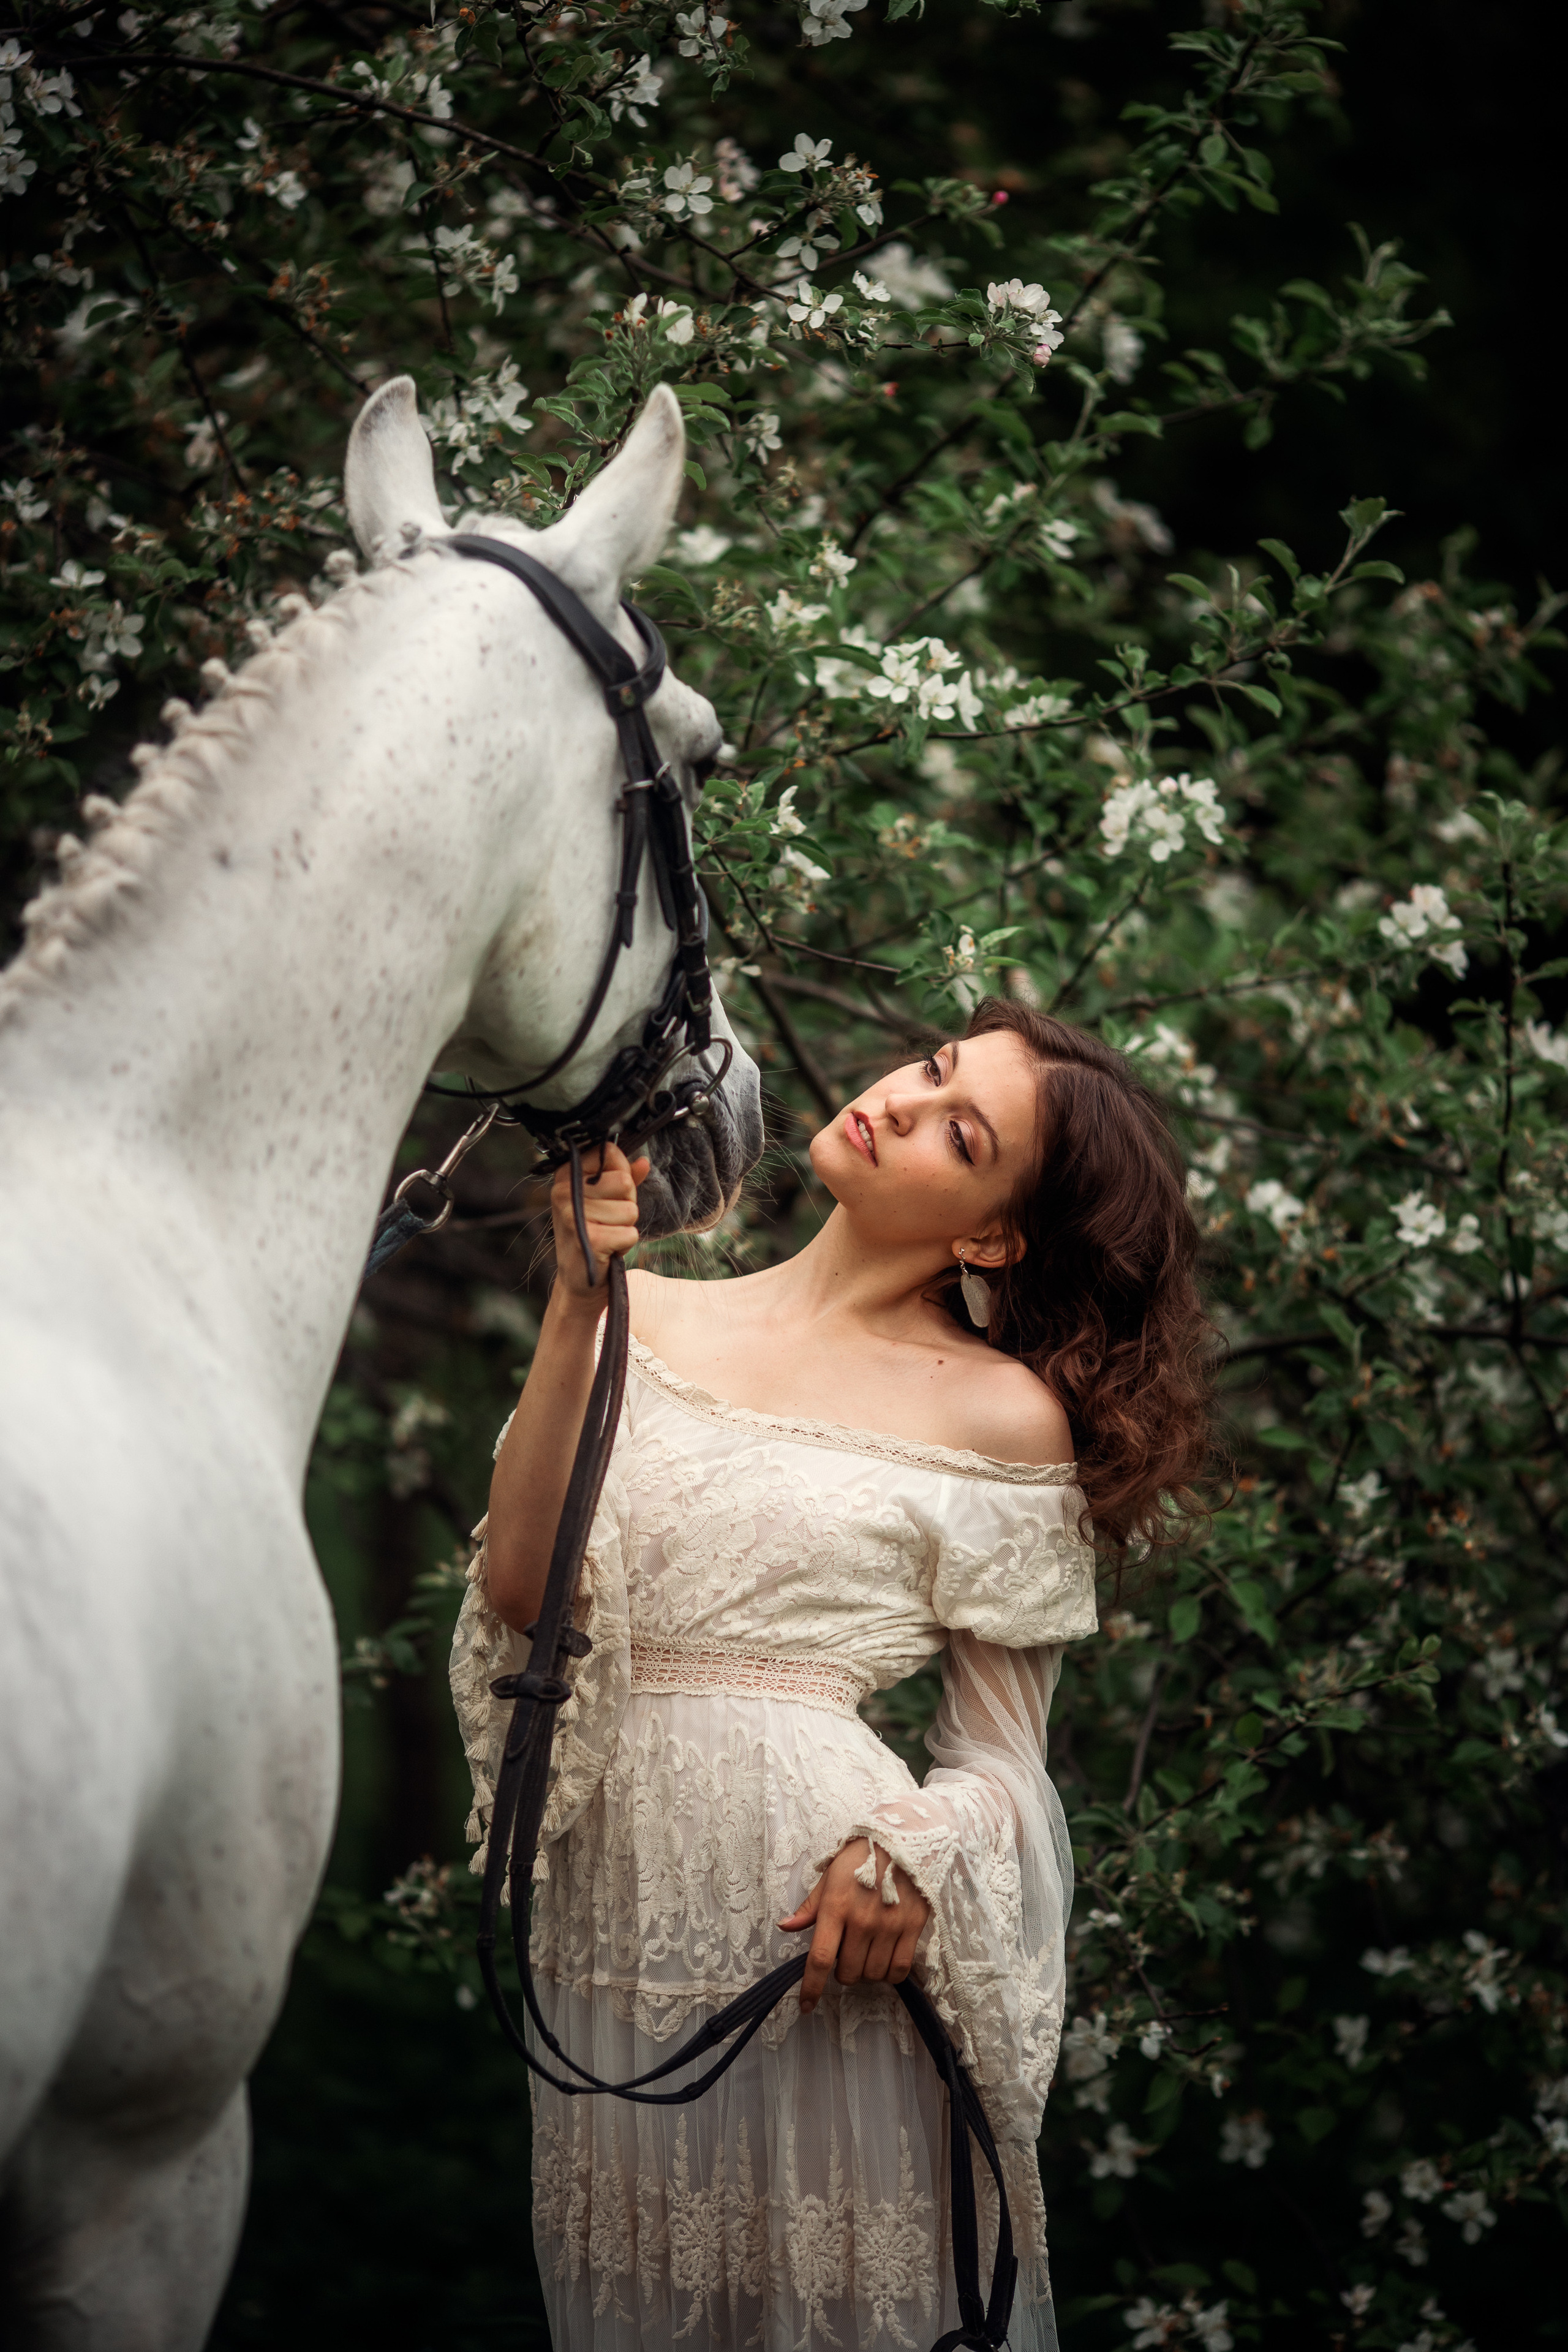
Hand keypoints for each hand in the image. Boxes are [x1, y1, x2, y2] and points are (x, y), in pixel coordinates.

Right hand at [549, 1141, 649, 1309]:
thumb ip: (625, 1178)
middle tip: (608, 1221)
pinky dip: (625, 1244)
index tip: (608, 1194)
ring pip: (630, 1209)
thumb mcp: (606, 1202)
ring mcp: (573, 1216)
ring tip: (606, 1235)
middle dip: (626, 1203)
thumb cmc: (594, 1236)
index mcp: (566, 1175)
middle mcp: (563, 1191)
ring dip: (625, 1226)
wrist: (579, 1281)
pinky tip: (608, 1249)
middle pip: (624, 1181)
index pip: (609, 1152)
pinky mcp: (590, 1239)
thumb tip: (644, 1162)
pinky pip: (630, 1232)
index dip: (621, 1174)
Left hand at [779, 1839, 931, 2017]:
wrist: (903, 1838)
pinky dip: (890, 1973)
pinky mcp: (912, 1927)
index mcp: (836, 1907)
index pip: (820, 1959)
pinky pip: (899, 1969)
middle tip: (847, 1952)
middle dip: (843, 1971)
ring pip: (873, 1974)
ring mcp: (889, 1925)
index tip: (807, 2006)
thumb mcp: (830, 1876)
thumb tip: (786, 1926)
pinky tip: (885, 1957)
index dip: (812, 1988)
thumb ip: (810, 1907)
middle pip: (847, 1973)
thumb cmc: (861, 1856)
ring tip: (867, 1952)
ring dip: (866, 1972)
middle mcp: (862, 1921)